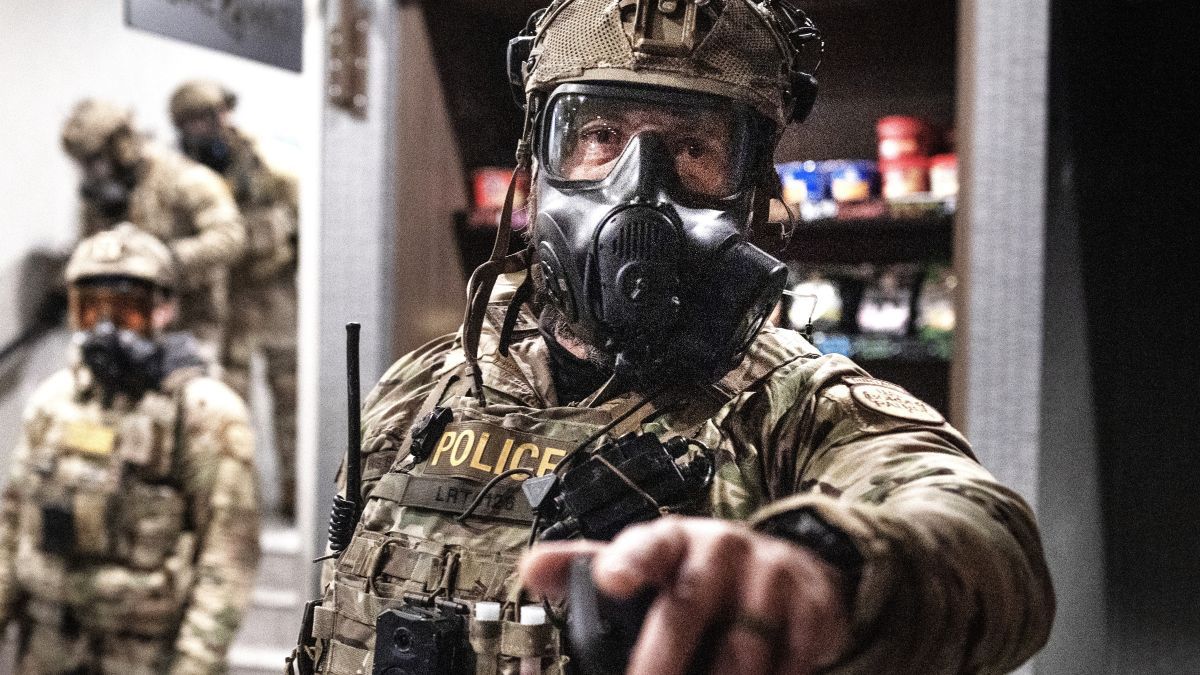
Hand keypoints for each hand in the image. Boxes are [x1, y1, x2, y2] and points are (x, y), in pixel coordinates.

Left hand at [519, 516, 849, 674]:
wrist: (793, 567)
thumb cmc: (701, 573)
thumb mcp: (649, 562)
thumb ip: (588, 567)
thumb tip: (532, 569)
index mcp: (674, 540)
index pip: (648, 544)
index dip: (629, 560)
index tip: (610, 579)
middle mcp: (722, 549)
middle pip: (688, 607)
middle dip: (661, 659)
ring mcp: (771, 577)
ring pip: (742, 650)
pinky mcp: (813, 608)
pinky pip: (791, 661)